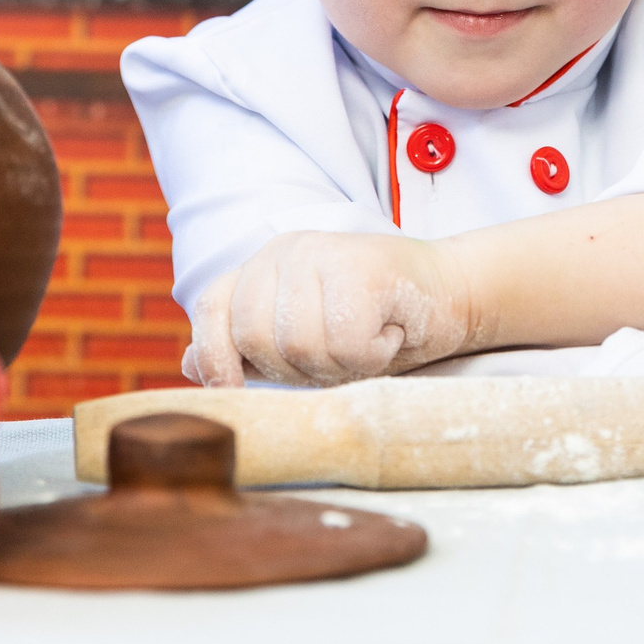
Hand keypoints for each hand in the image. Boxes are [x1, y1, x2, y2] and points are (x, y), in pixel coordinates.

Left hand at [185, 232, 479, 387]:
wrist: (452, 295)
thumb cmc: (377, 323)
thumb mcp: (305, 338)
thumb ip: (250, 346)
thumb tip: (190, 363)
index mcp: (262, 266)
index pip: (212, 309)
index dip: (215, 356)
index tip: (234, 391)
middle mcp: (284, 251)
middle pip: (256, 339)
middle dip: (298, 369)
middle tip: (340, 356)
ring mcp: (321, 251)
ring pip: (300, 346)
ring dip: (340, 364)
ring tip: (367, 341)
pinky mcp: (359, 265)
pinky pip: (345, 342)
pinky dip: (371, 355)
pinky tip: (388, 333)